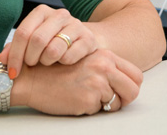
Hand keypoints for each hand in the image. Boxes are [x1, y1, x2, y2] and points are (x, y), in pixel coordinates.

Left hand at [0, 5, 97, 78]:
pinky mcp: (88, 39)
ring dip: (46, 62)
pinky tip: (62, 62)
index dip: (15, 55)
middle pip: (37, 40)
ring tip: (47, 62)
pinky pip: (69, 57)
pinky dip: (62, 64)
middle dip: (30, 59)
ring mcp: (75, 25)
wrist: (83, 40)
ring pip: (53, 50)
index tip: (12, 72)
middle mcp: (59, 15)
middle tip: (31, 66)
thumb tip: (2, 59)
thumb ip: (15, 49)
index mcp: (42, 12)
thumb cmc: (52, 42)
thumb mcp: (32, 42)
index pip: (23, 33)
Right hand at [14, 49, 142, 115]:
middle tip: (111, 101)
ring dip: (104, 104)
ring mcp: (97, 83)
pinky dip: (89, 108)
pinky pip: (99, 110)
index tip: (121, 92)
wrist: (31, 78)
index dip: (131, 86)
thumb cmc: (56, 70)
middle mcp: (104, 66)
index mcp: (105, 55)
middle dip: (125, 98)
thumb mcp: (85, 60)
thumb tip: (125, 82)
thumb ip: (105, 67)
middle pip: (134, 90)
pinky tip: (75, 99)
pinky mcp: (88, 99)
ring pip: (117, 103)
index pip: (135, 74)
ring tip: (85, 96)